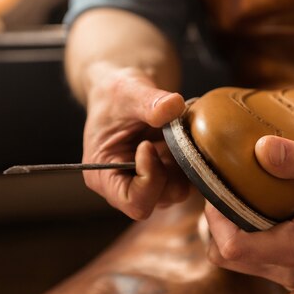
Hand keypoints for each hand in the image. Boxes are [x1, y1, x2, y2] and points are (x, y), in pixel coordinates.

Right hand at [82, 63, 191, 219]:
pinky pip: (188, 179)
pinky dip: (190, 160)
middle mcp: (125, 187)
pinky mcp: (166, 176)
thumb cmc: (116, 94)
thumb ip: (149, 101)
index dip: (149, 179)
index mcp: (103, 177)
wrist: (125, 91)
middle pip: (159, 199)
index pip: (134, 202)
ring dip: (182, 164)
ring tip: (172, 134)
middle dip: (169, 169)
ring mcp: (148, 184)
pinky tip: (181, 138)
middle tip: (166, 136)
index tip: (148, 144)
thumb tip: (174, 105)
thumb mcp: (128, 91)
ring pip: (177, 191)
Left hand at [204, 135, 293, 288]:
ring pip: (236, 260)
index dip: (217, 216)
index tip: (222, 186)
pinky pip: (252, 257)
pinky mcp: (291, 267)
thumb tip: (261, 148)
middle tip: (227, 187)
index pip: (233, 247)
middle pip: (227, 257)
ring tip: (242, 194)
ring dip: (230, 228)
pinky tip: (257, 206)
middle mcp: (292, 270)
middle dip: (218, 222)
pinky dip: (245, 233)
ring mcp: (292, 273)